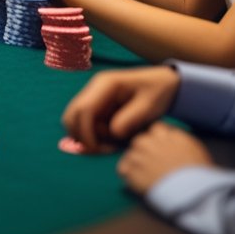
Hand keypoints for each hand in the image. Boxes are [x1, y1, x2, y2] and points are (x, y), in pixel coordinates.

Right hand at [61, 66, 179, 152]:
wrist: (162, 83)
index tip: (97, 149)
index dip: (85, 132)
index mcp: (105, 84)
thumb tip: (113, 132)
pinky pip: (85, 124)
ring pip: (75, 121)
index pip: (83, 109)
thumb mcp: (149, 106)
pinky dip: (93, 135)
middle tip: (102, 150)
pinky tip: (111, 139)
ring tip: (111, 144)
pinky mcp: (95, 106)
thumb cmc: (157, 91)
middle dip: (81, 136)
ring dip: (87, 136)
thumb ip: (131, 119)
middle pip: (71, 115)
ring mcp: (92, 97)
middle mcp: (93, 89)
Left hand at [118, 122, 212, 193]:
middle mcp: (153, 142)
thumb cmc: (200, 174)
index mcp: (170, 136)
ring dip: (135, 162)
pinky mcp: (133, 172)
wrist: (193, 193)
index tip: (159, 148)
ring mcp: (141, 156)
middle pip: (140, 139)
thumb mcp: (196, 149)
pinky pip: (123, 169)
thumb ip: (180, 139)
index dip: (157, 139)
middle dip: (144, 149)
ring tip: (144, 174)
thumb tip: (171, 137)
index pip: (157, 128)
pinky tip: (135, 180)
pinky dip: (127, 174)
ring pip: (130, 153)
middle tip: (150, 162)